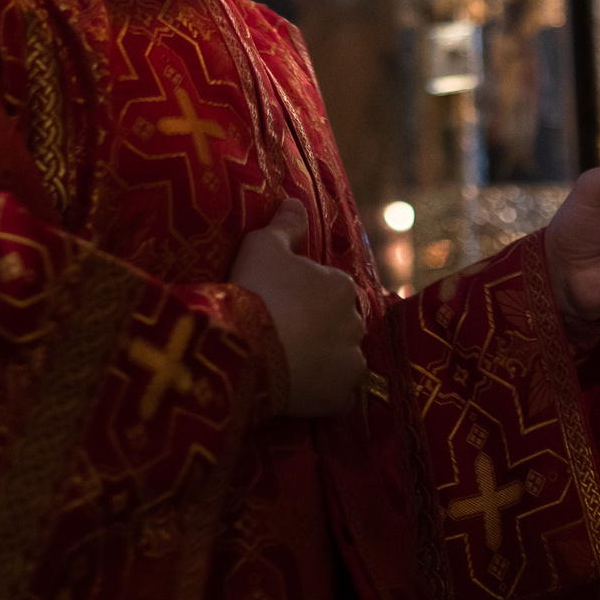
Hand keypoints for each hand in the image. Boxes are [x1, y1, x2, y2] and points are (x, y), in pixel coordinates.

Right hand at [230, 199, 367, 416]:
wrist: (244, 347)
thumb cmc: (254, 289)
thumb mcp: (262, 245)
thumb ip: (285, 225)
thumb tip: (297, 202)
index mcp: (341, 285)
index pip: (330, 290)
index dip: (304, 298)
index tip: (280, 305)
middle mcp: (355, 322)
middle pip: (339, 324)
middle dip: (319, 329)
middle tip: (283, 336)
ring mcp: (351, 362)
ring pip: (343, 360)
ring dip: (324, 362)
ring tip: (290, 365)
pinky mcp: (341, 397)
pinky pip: (337, 395)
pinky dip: (322, 394)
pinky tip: (297, 390)